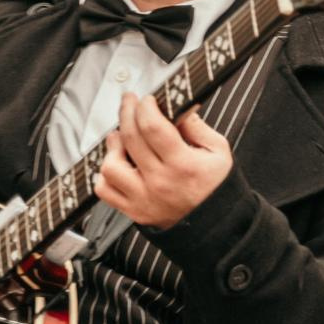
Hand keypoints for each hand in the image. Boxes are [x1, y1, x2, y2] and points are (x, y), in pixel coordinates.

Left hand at [95, 93, 232, 230]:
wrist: (216, 224)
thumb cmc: (217, 186)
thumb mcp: (218, 152)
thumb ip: (196, 127)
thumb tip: (177, 106)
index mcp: (184, 164)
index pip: (154, 127)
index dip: (146, 107)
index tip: (147, 99)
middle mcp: (160, 181)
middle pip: (131, 138)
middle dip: (127, 113)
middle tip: (129, 103)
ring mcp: (143, 197)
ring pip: (111, 165)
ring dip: (113, 145)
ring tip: (121, 137)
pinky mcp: (133, 210)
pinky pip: (105, 189)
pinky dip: (105, 173)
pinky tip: (118, 164)